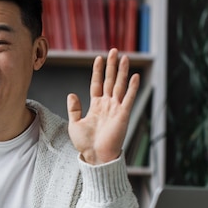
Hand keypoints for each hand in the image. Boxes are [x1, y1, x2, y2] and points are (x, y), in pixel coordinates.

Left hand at [67, 48, 139, 164]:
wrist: (95, 156)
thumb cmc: (85, 144)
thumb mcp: (75, 124)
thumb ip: (74, 108)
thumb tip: (71, 94)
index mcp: (96, 106)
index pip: (97, 84)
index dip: (98, 71)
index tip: (99, 58)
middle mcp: (107, 105)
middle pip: (110, 80)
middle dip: (112, 66)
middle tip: (114, 51)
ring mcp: (116, 109)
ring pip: (119, 85)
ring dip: (122, 71)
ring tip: (125, 57)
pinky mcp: (123, 115)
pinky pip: (128, 98)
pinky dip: (132, 87)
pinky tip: (135, 76)